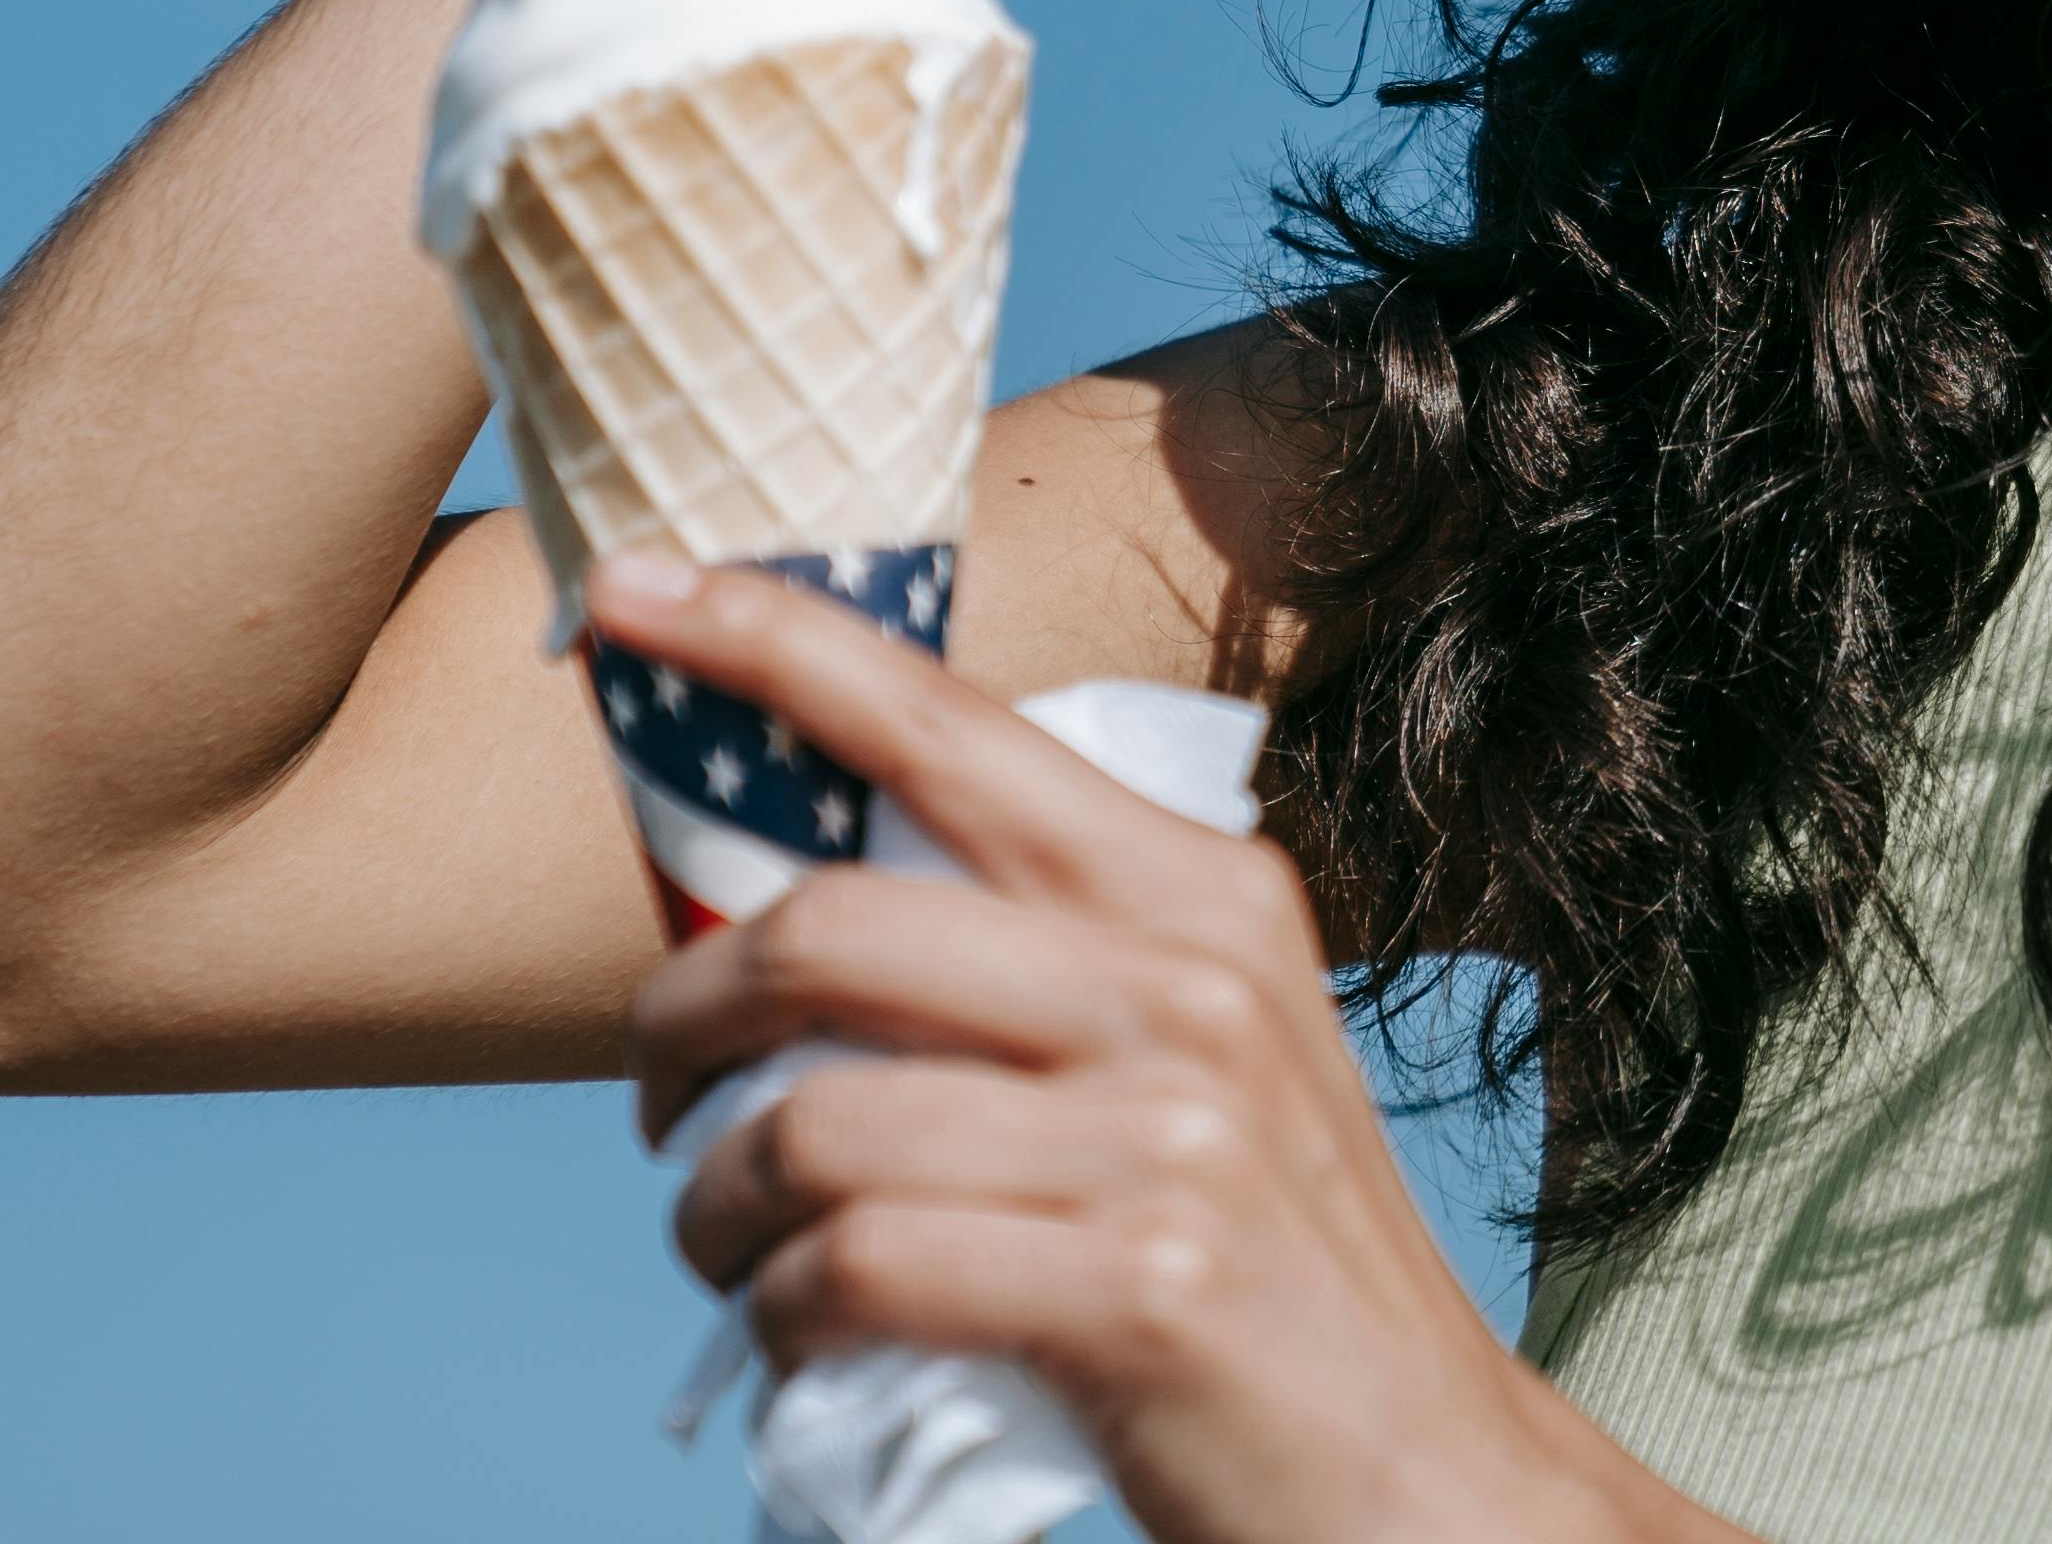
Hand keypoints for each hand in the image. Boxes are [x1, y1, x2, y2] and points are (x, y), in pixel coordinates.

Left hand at [592, 556, 1693, 1543]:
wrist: (1421, 1475)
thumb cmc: (1268, 1263)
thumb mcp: (1200, 1058)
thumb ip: (1046, 966)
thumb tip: (799, 912)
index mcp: (1200, 891)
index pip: (946, 722)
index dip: (769, 641)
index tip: (630, 594)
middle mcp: (1190, 981)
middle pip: (825, 927)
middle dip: (675, 1017)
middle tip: (660, 1103)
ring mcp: (1171, 1133)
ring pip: (807, 1121)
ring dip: (713, 1211)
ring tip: (735, 1254)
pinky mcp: (1136, 1287)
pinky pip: (853, 1268)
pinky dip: (783, 1319)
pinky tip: (807, 1338)